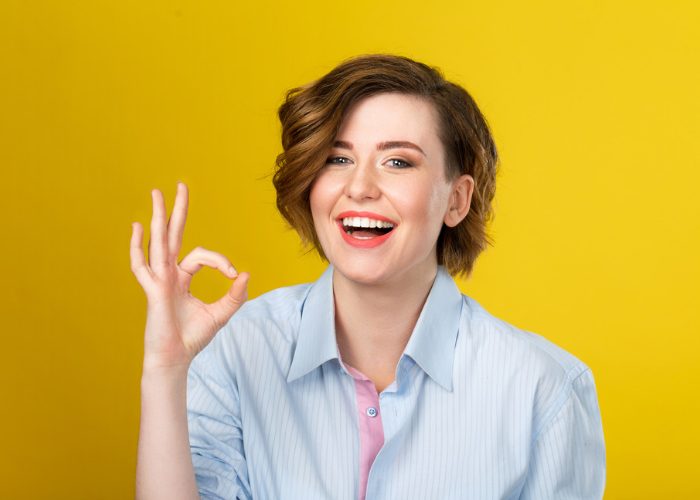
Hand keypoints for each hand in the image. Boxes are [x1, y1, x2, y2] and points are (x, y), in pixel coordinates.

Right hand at [130, 182, 248, 370]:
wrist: (175, 359)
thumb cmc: (193, 337)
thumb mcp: (220, 314)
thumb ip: (235, 296)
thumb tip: (246, 275)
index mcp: (183, 277)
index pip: (201, 255)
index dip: (221, 261)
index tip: (234, 275)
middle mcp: (169, 274)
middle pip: (174, 235)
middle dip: (178, 210)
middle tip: (181, 184)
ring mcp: (159, 280)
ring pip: (159, 242)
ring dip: (159, 217)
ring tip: (157, 193)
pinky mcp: (153, 291)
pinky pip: (142, 266)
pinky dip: (138, 247)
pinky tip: (136, 227)